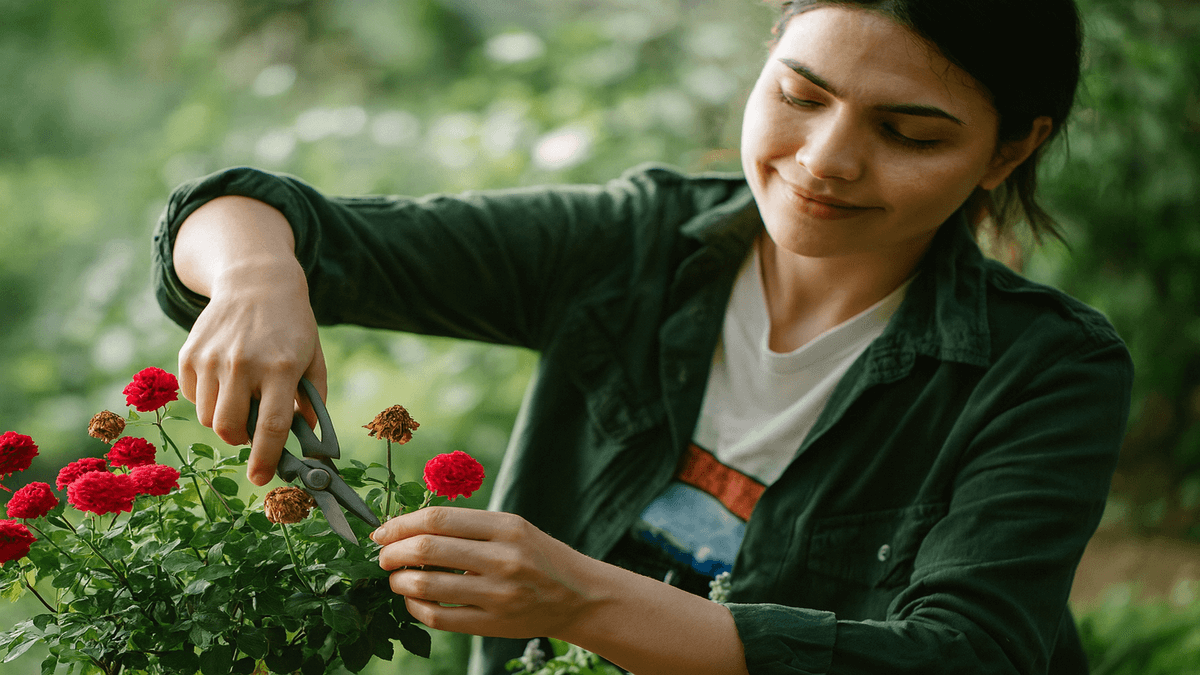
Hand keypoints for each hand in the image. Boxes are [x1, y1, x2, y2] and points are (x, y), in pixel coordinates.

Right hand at [174, 196, 327, 484]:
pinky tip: (224, 378)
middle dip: (240, 441)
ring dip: (224, 419)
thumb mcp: (312, 359)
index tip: (261, 479)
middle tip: (251, 430)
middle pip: (229, 429)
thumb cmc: (292, 327)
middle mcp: (244, 364)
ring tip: (241, 396)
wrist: (257, 281)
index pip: (271, 427)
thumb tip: (305, 439)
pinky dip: (206, 399)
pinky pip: (192, 397)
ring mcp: (213, 358)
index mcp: (281, 368)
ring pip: (208, 417)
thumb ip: (312, 401)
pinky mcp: (190, 353)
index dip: (265, 459)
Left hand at [373, 507, 599, 639]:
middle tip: (383, 555)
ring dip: (399, 580)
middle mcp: (503, 558)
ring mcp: (498, 595)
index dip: (401, 523)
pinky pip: (439, 617)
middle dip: (392, 552)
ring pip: (427, 585)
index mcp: (507, 527)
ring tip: (396, 577)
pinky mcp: (493, 624)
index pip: (438, 519)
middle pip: (427, 548)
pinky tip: (413, 599)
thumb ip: (469, 527)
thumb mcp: (514, 528)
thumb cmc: (539, 557)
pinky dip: (415, 607)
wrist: (579, 597)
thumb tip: (409, 528)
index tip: (383, 531)